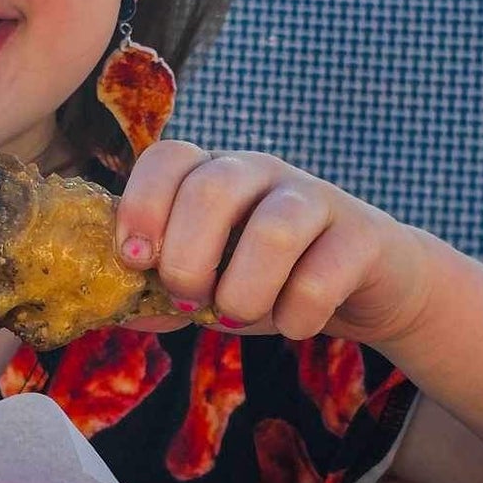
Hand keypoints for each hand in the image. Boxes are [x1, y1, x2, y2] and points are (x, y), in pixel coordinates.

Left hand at [114, 142, 438, 346]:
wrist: (370, 288)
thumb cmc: (273, 280)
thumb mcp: (211, 285)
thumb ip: (160, 294)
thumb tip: (112, 311)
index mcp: (215, 174)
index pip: (168, 158)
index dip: (141, 206)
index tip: (136, 261)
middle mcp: (261, 172)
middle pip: (212, 187)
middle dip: (187, 258)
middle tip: (190, 300)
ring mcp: (315, 197)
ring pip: (272, 229)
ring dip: (243, 291)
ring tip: (239, 315)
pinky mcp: (363, 235)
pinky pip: (322, 276)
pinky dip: (296, 315)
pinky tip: (293, 324)